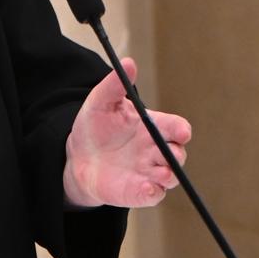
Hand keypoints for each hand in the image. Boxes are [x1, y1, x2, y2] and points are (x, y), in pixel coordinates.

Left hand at [62, 59, 191, 208]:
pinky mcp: (138, 191)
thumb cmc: (94, 127)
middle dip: (176, 155)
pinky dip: (153, 193)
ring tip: (161, 173)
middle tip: (168, 154)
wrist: (77, 156)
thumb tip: (128, 62)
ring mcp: (148, 172)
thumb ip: (114, 85)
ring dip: (168, 176)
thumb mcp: (100, 102)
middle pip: (177, 154)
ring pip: (170, 176)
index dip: (181, 130)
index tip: (180, 131)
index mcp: (153, 127)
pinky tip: (147, 189)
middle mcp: (155, 150)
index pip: (177, 128)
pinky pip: (153, 195)